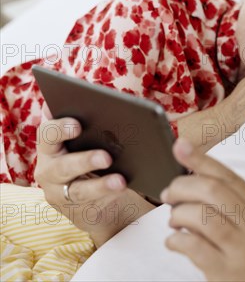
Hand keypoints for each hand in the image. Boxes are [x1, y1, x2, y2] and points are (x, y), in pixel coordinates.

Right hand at [34, 116, 154, 246]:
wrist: (89, 193)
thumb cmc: (88, 155)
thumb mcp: (85, 140)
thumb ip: (90, 126)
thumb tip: (109, 109)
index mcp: (49, 146)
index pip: (47, 133)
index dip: (60, 128)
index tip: (77, 125)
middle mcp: (49, 169)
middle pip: (62, 166)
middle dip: (85, 161)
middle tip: (106, 157)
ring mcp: (59, 193)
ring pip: (78, 190)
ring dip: (100, 185)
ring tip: (120, 181)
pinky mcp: (74, 209)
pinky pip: (92, 204)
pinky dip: (108, 196)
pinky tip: (122, 189)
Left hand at [161, 139, 244, 281]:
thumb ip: (232, 201)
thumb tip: (195, 174)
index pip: (227, 176)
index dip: (201, 158)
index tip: (180, 146)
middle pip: (212, 191)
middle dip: (182, 187)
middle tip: (169, 194)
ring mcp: (240, 249)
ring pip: (202, 217)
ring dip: (178, 215)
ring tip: (174, 221)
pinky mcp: (225, 271)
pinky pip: (194, 247)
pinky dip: (176, 240)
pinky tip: (175, 241)